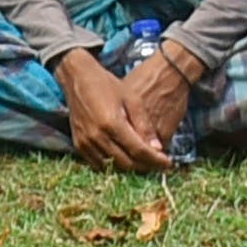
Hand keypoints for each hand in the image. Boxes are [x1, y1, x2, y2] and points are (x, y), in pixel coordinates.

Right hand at [50, 45, 172, 173]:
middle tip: (157, 163)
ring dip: (130, 168)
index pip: (139, 151)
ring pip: (113, 167)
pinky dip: (114, 165)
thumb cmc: (108, 85)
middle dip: (145, 166)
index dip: (156, 160)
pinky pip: (98, 164)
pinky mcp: (79, 144)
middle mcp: (97, 136)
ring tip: (143, 162)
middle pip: (127, 163)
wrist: (78, 78)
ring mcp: (86, 142)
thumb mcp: (132, 99)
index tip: (168, 163)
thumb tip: (158, 148)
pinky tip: (124, 158)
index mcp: (112, 123)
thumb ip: (144, 125)